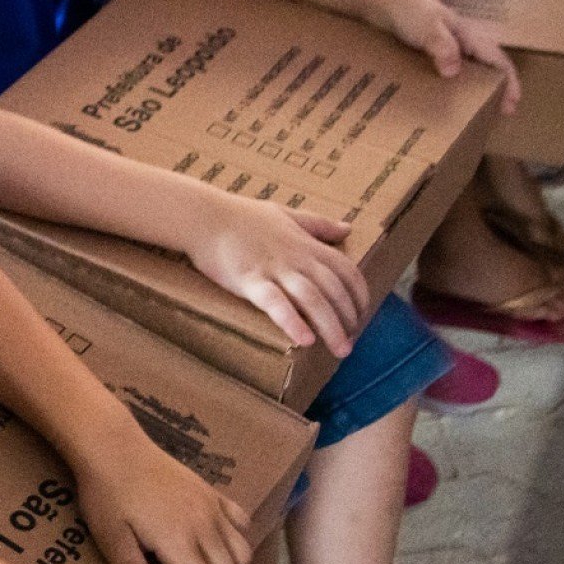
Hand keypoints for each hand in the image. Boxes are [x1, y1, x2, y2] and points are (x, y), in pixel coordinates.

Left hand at [73, 416, 253, 563]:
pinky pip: (240, 522)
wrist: (112, 445)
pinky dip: (237, 542)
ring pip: (242, 553)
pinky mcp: (212, 492)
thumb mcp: (111, 537)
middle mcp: (206, 525)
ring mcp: (212, 506)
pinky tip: (215, 547)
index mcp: (180, 541)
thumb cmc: (105, 492)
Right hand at [182, 188, 368, 355]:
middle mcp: (296, 257)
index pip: (346, 271)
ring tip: (340, 349)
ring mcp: (272, 269)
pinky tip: (304, 340)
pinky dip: (292, 321)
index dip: (359, 295)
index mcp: (306, 243)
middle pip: (333, 290)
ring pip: (312, 298)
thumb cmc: (242, 215)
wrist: (202, 215)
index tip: (361, 315)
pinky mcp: (248, 280)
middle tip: (351, 343)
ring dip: (330, 326)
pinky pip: (275, 303)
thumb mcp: (285, 214)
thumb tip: (348, 227)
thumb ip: (317, 224)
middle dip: (348, 319)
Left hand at [380, 0, 521, 113]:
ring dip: (474, 87)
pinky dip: (451, 84)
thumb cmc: (408, 10)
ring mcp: (443, 46)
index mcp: (467, 35)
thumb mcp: (429, 28)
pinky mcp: (426, 51)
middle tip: (497, 112)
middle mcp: (460, 42)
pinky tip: (441, 97)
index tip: (511, 106)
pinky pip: (444, 70)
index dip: (509, 82)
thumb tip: (454, 73)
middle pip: (486, 66)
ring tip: (472, 109)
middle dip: (495, 88)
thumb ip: (443, 47)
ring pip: (467, 68)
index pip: (498, 60)